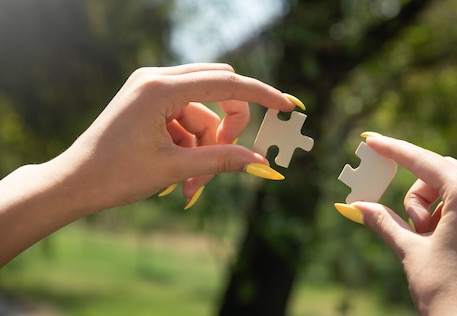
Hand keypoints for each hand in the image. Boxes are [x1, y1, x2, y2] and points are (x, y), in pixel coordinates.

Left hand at [0, 63, 302, 266]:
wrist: (73, 183)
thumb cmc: (116, 175)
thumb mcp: (176, 168)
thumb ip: (222, 160)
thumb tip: (262, 163)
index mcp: (160, 88)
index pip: (226, 83)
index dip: (261, 95)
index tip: (286, 107)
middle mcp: (156, 79)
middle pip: (218, 89)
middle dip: (229, 126)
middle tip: (229, 156)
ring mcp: (151, 89)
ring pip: (203, 111)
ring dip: (208, 145)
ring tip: (194, 183)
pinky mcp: (149, 103)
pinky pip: (187, 118)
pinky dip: (192, 144)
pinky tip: (181, 172)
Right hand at [335, 134, 456, 314]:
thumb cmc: (443, 291)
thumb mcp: (409, 250)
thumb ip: (384, 221)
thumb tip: (357, 206)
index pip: (424, 162)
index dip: (395, 150)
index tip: (373, 141)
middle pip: (445, 176)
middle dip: (420, 194)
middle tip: (412, 225)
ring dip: (440, 212)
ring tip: (433, 244)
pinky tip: (453, 253)